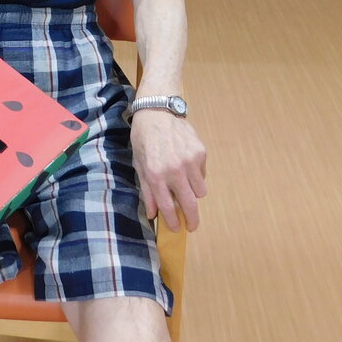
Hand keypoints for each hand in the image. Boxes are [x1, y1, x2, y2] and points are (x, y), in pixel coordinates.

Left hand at [129, 112, 207, 231]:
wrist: (157, 112)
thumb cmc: (143, 139)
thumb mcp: (139, 164)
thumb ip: (147, 191)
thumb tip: (154, 215)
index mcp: (156, 174)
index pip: (168, 207)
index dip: (173, 222)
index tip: (177, 229)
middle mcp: (175, 170)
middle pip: (190, 205)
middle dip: (192, 220)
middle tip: (192, 226)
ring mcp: (190, 161)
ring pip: (200, 191)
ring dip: (193, 193)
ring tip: (184, 185)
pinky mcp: (200, 152)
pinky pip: (202, 175)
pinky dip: (196, 176)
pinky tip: (186, 165)